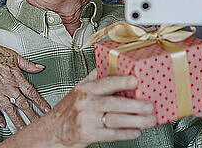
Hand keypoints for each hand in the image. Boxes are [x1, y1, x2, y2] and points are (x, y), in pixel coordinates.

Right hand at [0, 33, 50, 128]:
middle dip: (31, 115)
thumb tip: (40, 67)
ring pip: (9, 109)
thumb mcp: (15, 56)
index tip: (46, 110)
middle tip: (37, 124)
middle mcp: (8, 87)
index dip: (40, 102)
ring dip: (17, 120)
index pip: (31, 93)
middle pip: (22, 104)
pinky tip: (3, 123)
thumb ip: (28, 65)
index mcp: (16, 77)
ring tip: (22, 128)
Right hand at [41, 70, 155, 147]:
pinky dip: (126, 133)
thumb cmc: (67, 110)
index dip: (123, 81)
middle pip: (115, 103)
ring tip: (149, 120)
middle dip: (136, 105)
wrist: (51, 131)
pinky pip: (111, 134)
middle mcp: (85, 102)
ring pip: (116, 119)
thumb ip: (94, 79)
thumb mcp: (78, 90)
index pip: (106, 82)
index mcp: (85, 88)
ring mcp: (86, 119)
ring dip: (136, 120)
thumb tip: (113, 67)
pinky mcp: (88, 134)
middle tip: (150, 106)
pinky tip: (135, 131)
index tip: (137, 80)